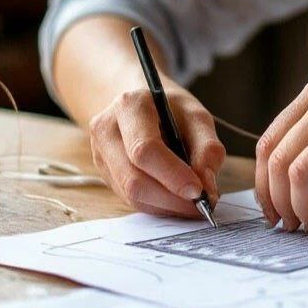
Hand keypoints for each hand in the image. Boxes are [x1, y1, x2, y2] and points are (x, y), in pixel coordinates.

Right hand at [89, 85, 225, 216]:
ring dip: (166, 206)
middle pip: (133, 179)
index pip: (145, 149)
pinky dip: (157, 205)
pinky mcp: (104, 174)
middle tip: (201, 205)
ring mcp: (101, 154)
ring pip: (131, 195)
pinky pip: (130, 199)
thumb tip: (207, 186)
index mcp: (130, 107)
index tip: (198, 191)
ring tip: (192, 203)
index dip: (172, 175)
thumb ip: (207, 148)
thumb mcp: (196, 115)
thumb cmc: (170, 108)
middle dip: (171, 198)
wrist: (139, 102)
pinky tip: (175, 199)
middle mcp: (107, 131)